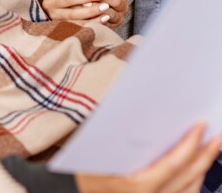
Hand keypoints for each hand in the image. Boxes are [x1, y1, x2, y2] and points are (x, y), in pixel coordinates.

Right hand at [74, 123, 221, 192]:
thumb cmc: (86, 171)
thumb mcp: (98, 148)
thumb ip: (121, 133)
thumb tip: (142, 109)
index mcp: (137, 184)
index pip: (174, 163)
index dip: (191, 143)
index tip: (201, 124)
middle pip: (189, 177)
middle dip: (207, 154)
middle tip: (218, 135)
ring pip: (190, 189)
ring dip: (204, 167)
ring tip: (213, 148)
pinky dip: (194, 182)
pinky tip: (197, 167)